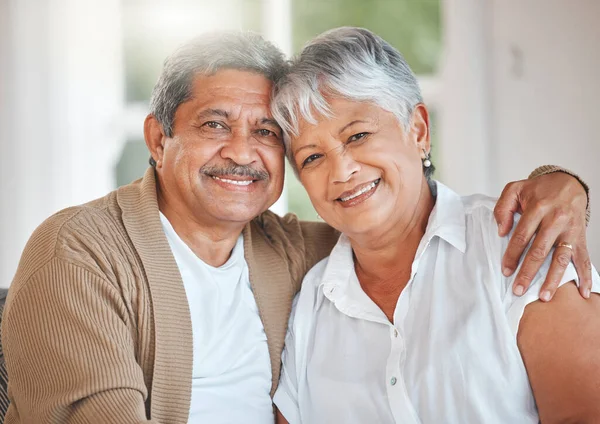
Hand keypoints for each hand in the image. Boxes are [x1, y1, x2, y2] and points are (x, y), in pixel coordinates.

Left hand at [494, 172, 590, 300]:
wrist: (569, 182)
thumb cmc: (539, 189)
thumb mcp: (515, 189)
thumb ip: (503, 208)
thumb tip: (501, 231)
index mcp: (538, 208)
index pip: (522, 236)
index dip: (512, 255)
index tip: (506, 270)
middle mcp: (555, 220)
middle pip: (540, 251)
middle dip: (528, 272)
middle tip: (518, 289)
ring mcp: (570, 230)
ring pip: (561, 258)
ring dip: (552, 279)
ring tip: (544, 296)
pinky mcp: (580, 237)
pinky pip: (584, 258)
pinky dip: (585, 276)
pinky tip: (582, 291)